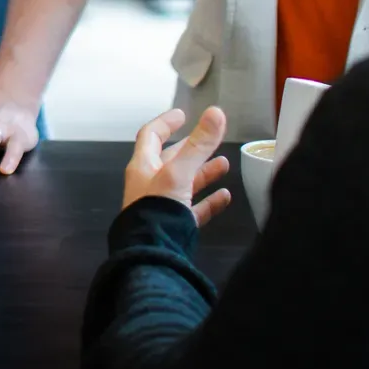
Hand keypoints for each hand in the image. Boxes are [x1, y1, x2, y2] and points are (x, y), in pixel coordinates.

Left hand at [122, 106, 232, 226]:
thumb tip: (216, 113)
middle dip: (192, 149)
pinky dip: (209, 202)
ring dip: (204, 173)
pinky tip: (225, 197)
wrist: (153, 255)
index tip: (182, 115)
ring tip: (225, 164)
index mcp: (143, 167)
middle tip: (211, 140)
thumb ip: (199, 145)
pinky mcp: (176, 226)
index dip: (166, 123)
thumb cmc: (158, 209)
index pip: (150, 136)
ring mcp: (163, 206)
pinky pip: (194, 210)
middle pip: (171, 160)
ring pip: (185, 184)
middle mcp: (150, 184)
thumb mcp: (179, 173)